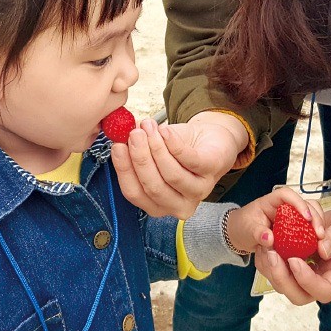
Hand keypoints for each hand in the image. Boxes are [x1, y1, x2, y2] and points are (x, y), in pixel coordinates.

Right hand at [111, 112, 247, 218]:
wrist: (209, 138)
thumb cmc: (178, 148)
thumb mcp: (153, 151)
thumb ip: (135, 148)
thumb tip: (118, 137)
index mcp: (157, 204)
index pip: (134, 194)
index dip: (124, 170)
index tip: (117, 146)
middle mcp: (178, 204)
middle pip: (153, 187)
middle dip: (140, 158)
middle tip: (134, 134)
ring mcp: (198, 191)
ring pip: (172, 175)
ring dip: (156, 148)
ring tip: (148, 126)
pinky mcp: (213, 171)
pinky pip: (190, 160)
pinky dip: (174, 144)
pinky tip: (166, 130)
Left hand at [226, 187, 324, 253]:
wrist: (239, 236)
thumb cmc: (242, 227)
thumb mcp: (246, 231)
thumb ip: (257, 233)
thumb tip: (269, 238)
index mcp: (271, 201)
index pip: (286, 194)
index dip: (298, 203)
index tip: (306, 217)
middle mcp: (283, 207)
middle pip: (303, 203)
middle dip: (314, 216)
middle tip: (320, 233)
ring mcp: (290, 217)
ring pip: (309, 214)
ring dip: (317, 225)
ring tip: (321, 240)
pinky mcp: (294, 228)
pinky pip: (307, 228)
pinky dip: (313, 234)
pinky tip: (318, 245)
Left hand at [254, 196, 330, 304]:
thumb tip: (322, 251)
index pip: (324, 290)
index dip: (306, 281)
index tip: (294, 260)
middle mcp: (326, 276)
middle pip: (301, 294)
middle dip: (283, 280)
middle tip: (273, 255)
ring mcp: (313, 269)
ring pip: (289, 283)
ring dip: (274, 270)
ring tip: (267, 248)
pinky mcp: (303, 258)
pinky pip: (285, 267)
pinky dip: (274, 258)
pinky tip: (268, 242)